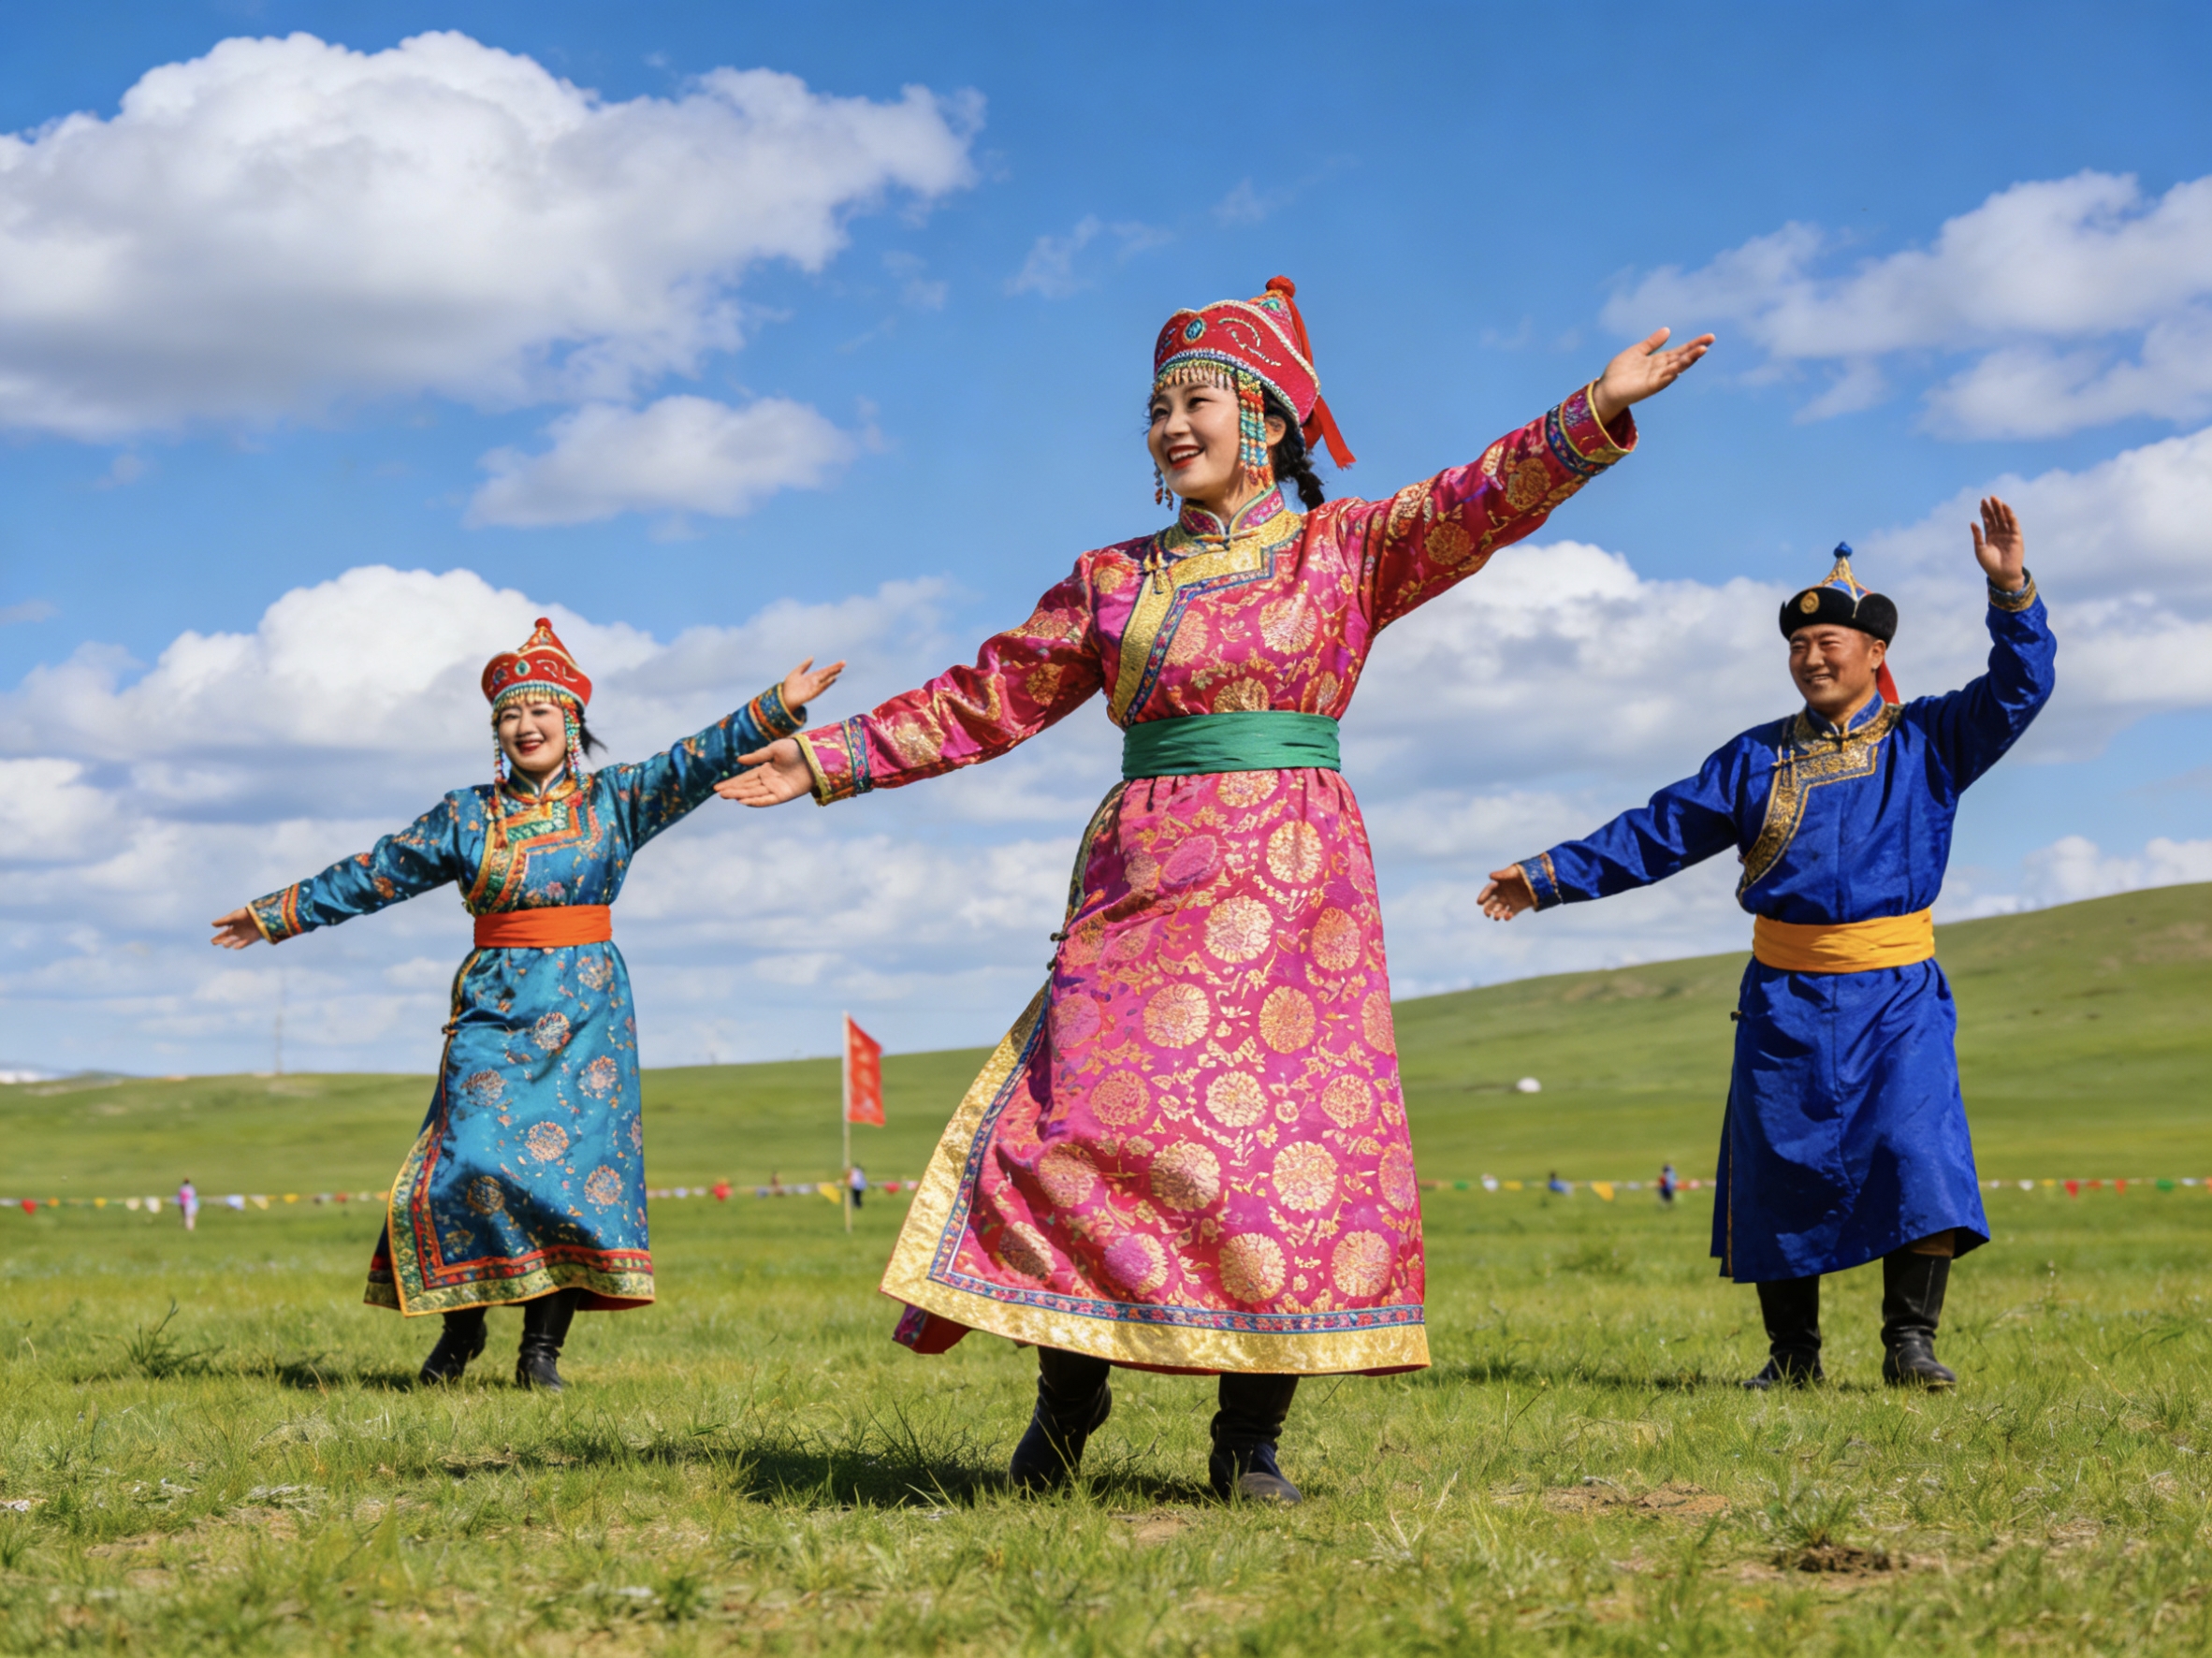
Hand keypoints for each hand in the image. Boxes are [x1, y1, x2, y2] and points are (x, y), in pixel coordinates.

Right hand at [210, 908, 263, 948]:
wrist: (260, 915)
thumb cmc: (245, 914)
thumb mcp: (233, 917)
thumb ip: (223, 921)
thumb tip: (212, 924)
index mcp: (231, 927)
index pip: (221, 935)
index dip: (216, 939)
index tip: (213, 941)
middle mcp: (236, 933)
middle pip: (225, 940)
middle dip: (221, 942)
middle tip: (219, 942)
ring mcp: (242, 937)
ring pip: (232, 943)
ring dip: (228, 943)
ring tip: (226, 942)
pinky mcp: (249, 940)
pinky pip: (242, 945)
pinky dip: (238, 946)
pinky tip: (235, 946)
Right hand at [715, 737, 813, 806]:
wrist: (815, 755)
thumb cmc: (796, 750)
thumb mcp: (774, 750)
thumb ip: (757, 756)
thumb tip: (738, 761)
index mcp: (766, 769)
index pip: (745, 778)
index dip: (732, 783)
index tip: (718, 787)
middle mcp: (769, 781)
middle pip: (747, 787)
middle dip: (732, 790)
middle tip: (718, 793)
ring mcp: (776, 789)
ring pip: (754, 793)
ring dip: (740, 795)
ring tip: (726, 796)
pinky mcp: (785, 795)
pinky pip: (768, 800)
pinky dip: (756, 801)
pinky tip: (743, 801)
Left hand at [781, 657, 845, 711]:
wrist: (784, 697)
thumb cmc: (789, 685)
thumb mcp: (797, 672)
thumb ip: (804, 665)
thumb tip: (812, 657)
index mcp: (813, 676)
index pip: (825, 670)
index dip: (833, 666)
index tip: (842, 663)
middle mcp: (815, 682)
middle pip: (827, 674)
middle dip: (835, 669)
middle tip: (844, 663)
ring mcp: (814, 688)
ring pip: (825, 681)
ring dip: (832, 676)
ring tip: (839, 671)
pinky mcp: (811, 694)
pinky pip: (820, 688)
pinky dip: (825, 684)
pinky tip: (831, 680)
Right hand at [1477, 866, 1535, 920]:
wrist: (1539, 879)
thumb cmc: (1524, 872)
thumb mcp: (1513, 872)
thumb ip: (1502, 874)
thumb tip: (1490, 876)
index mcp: (1499, 885)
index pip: (1488, 891)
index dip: (1483, 896)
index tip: (1479, 902)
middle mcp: (1502, 894)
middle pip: (1491, 903)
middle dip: (1488, 909)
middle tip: (1487, 914)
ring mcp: (1509, 901)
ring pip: (1499, 910)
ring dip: (1497, 914)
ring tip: (1496, 917)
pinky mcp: (1517, 907)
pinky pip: (1510, 913)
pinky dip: (1508, 916)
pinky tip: (1507, 917)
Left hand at [1591, 327, 1715, 424]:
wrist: (1606, 390)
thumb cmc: (1619, 372)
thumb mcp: (1636, 352)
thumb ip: (1651, 343)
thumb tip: (1668, 330)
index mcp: (1659, 361)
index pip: (1680, 351)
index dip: (1693, 344)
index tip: (1709, 337)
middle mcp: (1661, 369)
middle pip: (1682, 358)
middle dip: (1695, 350)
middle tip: (1710, 340)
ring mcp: (1657, 379)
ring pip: (1676, 368)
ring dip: (1688, 360)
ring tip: (1701, 350)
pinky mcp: (1649, 387)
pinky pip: (1663, 380)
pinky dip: (1671, 374)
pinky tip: (1680, 368)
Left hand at [1970, 496, 2024, 590]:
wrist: (2002, 574)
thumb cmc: (1989, 564)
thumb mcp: (1980, 549)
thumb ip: (1977, 536)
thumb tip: (1972, 522)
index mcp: (1990, 536)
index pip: (1988, 520)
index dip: (1985, 511)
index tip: (1982, 502)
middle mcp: (1999, 533)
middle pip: (1996, 517)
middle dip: (1993, 507)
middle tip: (1989, 497)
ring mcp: (2008, 534)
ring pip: (2004, 518)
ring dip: (2001, 509)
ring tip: (1996, 499)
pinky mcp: (2016, 537)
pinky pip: (2013, 524)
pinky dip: (2010, 515)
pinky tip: (2006, 508)